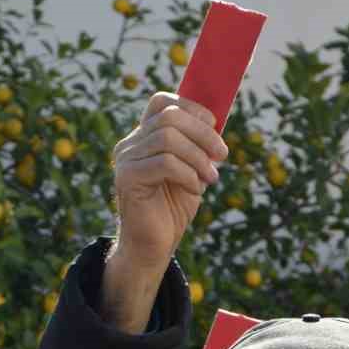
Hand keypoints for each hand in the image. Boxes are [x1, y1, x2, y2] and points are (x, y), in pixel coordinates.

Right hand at [110, 93, 226, 269]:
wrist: (154, 245)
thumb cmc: (173, 208)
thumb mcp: (192, 169)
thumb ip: (197, 145)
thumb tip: (216, 123)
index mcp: (143, 137)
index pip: (162, 102)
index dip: (192, 108)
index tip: (215, 127)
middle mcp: (130, 143)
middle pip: (170, 117)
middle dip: (203, 134)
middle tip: (222, 156)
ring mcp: (126, 160)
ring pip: (168, 138)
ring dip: (198, 157)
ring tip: (210, 178)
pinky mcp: (127, 178)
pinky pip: (165, 163)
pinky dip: (188, 175)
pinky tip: (195, 190)